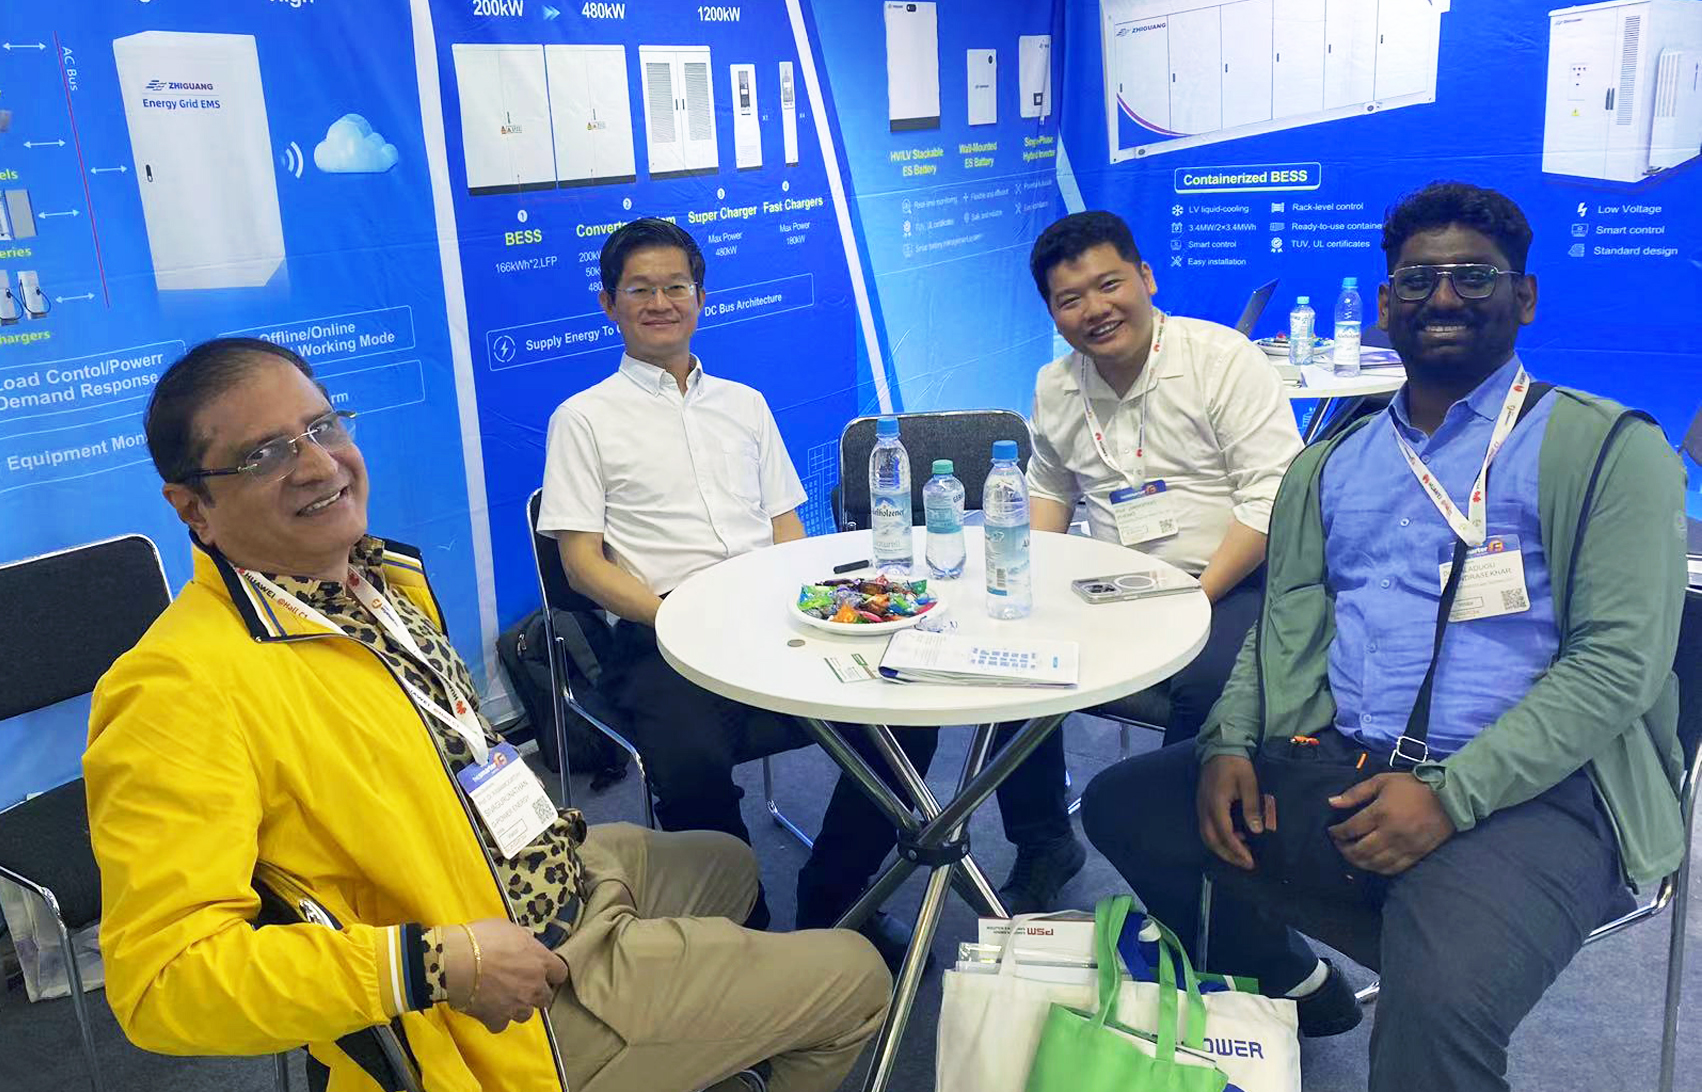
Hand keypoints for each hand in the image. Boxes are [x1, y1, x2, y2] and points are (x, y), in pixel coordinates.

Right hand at [442, 918, 568, 1033]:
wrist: (456, 961)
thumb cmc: (482, 939)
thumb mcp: (506, 927)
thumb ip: (522, 937)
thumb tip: (528, 938)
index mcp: (540, 961)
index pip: (560, 972)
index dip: (551, 972)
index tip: (542, 971)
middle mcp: (534, 986)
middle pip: (545, 997)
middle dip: (535, 993)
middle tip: (519, 985)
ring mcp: (517, 1005)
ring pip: (526, 1014)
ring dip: (517, 1007)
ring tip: (502, 998)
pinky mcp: (498, 1019)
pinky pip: (502, 1024)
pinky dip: (495, 1018)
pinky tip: (486, 1009)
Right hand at [1197, 755, 1262, 870]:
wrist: (1220, 748)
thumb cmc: (1236, 764)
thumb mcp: (1248, 783)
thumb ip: (1251, 807)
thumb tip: (1256, 831)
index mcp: (1216, 804)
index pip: (1225, 834)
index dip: (1237, 850)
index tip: (1250, 862)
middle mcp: (1205, 808)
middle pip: (1211, 840)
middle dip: (1229, 855)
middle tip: (1246, 864)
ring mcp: (1201, 807)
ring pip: (1207, 836)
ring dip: (1223, 849)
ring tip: (1242, 853)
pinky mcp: (1202, 805)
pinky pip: (1206, 828)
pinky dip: (1219, 839)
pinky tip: (1235, 837)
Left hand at [1327, 773, 1454, 875]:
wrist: (1449, 797)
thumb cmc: (1412, 786)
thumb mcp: (1381, 781)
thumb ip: (1355, 793)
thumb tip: (1331, 803)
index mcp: (1380, 813)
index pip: (1351, 829)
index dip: (1337, 833)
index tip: (1331, 831)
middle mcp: (1390, 833)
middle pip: (1360, 850)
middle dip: (1344, 850)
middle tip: (1339, 845)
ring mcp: (1404, 847)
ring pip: (1374, 863)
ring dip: (1358, 862)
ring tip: (1352, 855)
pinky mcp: (1416, 855)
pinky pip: (1392, 869)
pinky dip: (1377, 869)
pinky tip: (1371, 863)